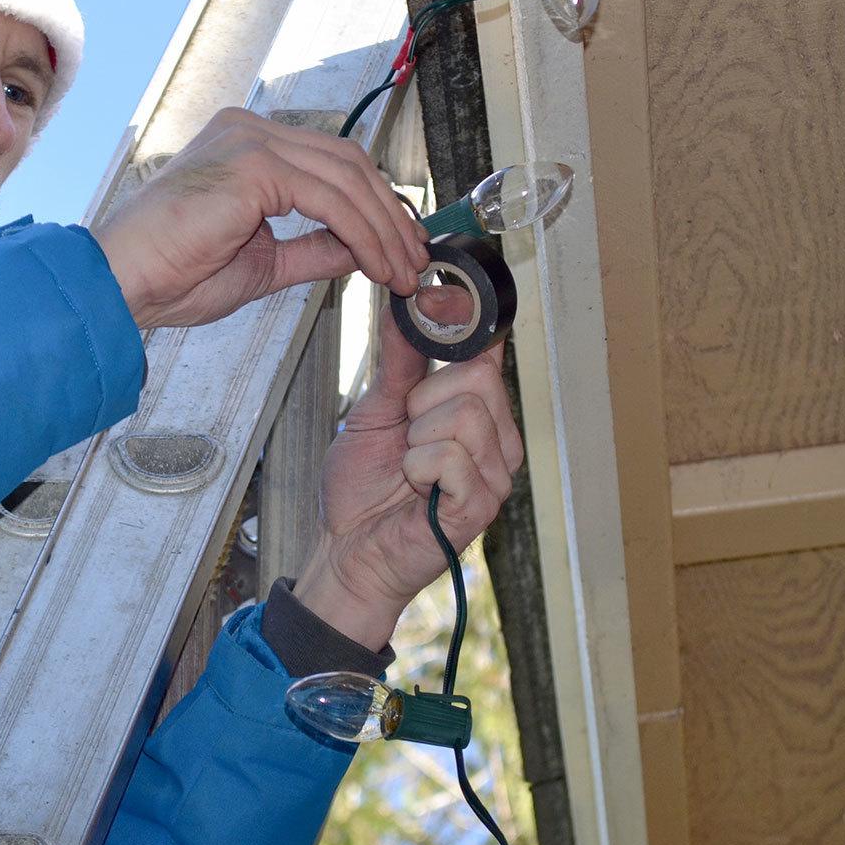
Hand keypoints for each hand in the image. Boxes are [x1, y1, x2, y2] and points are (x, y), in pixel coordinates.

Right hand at [90, 108, 428, 329]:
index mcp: (246, 145)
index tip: (400, 248)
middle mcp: (249, 130)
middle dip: (390, 216)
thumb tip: (361, 250)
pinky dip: (361, 232)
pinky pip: (329, 197)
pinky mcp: (252, 163)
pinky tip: (375, 264)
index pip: (331, 163)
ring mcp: (250, 140)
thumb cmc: (171, 275)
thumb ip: (313, 249)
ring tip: (402, 272)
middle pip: (348, 163)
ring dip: (383, 229)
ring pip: (346, 178)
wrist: (120, 284)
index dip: (374, 205)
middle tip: (414, 262)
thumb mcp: (263, 263)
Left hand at [293, 303, 524, 651]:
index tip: (440, 297)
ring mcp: (495, 475)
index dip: (469, 324)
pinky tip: (415, 488)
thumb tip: (403, 304)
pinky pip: (453, 457)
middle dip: (424, 399)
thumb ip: (398, 362)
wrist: (346, 548)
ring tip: (409, 465)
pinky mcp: (481, 506)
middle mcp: (497, 440)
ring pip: (466, 415)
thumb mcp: (376, 410)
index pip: (491, 352)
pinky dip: (418, 468)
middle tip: (407, 432)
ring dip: (418, 438)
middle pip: (478, 379)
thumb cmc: (364, 488)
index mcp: (477, 413)